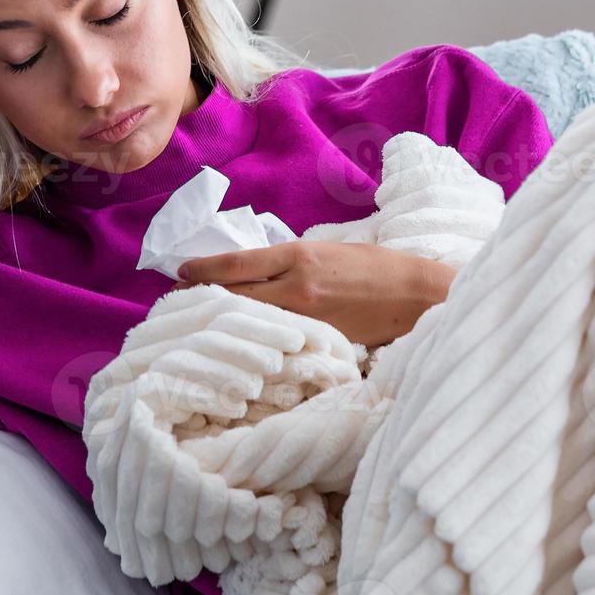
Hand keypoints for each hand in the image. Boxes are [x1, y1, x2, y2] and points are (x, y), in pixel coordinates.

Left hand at [170, 241, 456, 347]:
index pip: (236, 264)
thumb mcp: (328, 251)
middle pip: (233, 295)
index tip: (179, 271)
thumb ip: (291, 261)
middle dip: (202, 297)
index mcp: (300, 256)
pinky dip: (255, 340)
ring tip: (199, 322)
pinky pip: (276, 342)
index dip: (202, 268)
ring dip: (223, 320)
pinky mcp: (318, 343)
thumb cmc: (375, 267)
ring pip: (250, 321)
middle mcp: (297, 287)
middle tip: (177, 300)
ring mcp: (307, 319)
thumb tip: (251, 271)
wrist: (417, 295)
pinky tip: (241, 344)